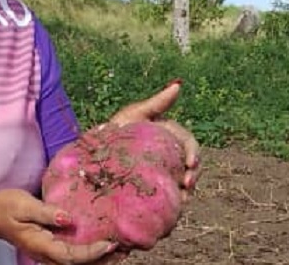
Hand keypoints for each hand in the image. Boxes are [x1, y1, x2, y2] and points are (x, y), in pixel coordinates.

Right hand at [0, 188, 116, 264]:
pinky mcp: (48, 246)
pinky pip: (70, 255)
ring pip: (74, 262)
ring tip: (118, 251)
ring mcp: (46, 252)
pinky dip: (86, 253)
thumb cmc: (5, 206)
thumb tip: (69, 219)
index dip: (92, 252)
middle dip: (100, 260)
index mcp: (40, 245)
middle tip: (124, 251)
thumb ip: (46, 212)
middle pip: (77, 264)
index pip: (71, 255)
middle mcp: (45, 254)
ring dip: (96, 259)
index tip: (109, 243)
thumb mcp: (24, 204)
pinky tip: (99, 245)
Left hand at [107, 79, 201, 200]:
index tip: (191, 164)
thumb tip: (178, 84)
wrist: (95, 155)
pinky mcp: (156, 186)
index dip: (194, 152)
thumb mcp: (135, 115)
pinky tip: (173, 205)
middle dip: (193, 174)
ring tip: (182, 199)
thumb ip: (157, 102)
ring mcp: (163, 171)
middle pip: (190, 164)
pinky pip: (171, 194)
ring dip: (187, 189)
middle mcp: (169, 154)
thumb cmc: (116, 131)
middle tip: (187, 184)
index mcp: (168, 137)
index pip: (188, 143)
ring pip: (184, 180)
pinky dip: (175, 200)